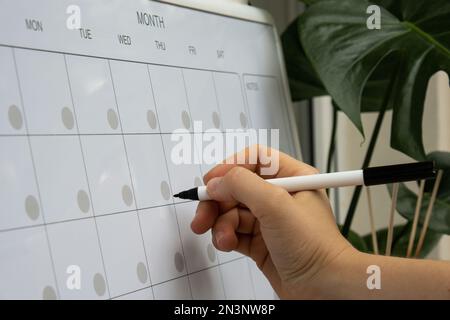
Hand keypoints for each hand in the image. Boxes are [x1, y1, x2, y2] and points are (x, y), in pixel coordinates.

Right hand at [190, 146, 354, 298]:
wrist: (324, 287)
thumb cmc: (316, 247)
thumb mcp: (276, 205)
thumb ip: (242, 185)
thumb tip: (217, 181)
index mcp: (292, 177)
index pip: (255, 159)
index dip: (231, 167)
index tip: (213, 181)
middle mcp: (279, 196)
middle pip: (237, 186)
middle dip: (217, 200)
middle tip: (203, 214)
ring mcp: (269, 220)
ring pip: (231, 211)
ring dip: (220, 223)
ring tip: (223, 238)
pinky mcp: (260, 241)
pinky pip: (233, 231)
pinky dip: (225, 237)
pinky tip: (228, 244)